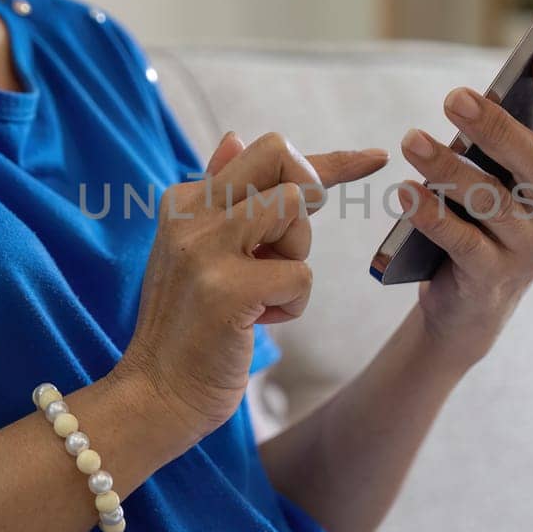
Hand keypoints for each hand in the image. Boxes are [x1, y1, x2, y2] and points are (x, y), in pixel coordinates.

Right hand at [117, 132, 386, 438]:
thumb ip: (222, 197)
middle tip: (286, 246)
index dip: (331, 159)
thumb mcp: (198, 252)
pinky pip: (301, 275)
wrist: (157, 394)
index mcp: (186, 199)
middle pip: (283, 157)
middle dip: (309, 194)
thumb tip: (236, 136)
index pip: (266, 154)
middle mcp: (192, 213)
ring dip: (296, 257)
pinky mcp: (225, 288)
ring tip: (260, 293)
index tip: (375, 158)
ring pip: (295, 208)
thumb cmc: (190, 326)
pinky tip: (256, 323)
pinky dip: (292, 305)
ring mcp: (205, 247)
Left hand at [397, 48, 532, 367]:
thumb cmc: (500, 213)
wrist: (476, 299)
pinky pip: (462, 241)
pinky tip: (405, 192)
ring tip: (412, 141)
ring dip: (448, 168)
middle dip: (496, 126)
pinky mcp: (494, 277)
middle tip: (454, 98)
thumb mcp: (529, 168)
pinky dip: (431, 215)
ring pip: (492, 201)